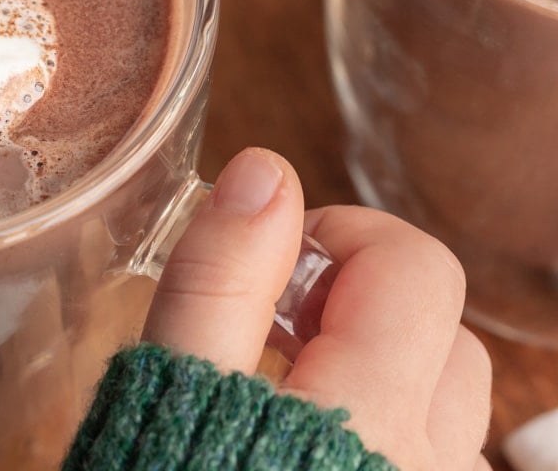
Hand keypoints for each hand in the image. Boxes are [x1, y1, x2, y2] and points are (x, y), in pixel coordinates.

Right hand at [144, 148, 490, 470]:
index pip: (411, 263)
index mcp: (370, 416)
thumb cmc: (165, 469)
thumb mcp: (171, 381)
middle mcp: (427, 464)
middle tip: (274, 328)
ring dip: (382, 369)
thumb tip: (264, 171)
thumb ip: (217, 280)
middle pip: (445, 327)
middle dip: (359, 302)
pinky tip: (320, 446)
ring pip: (446, 397)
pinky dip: (390, 427)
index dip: (337, 234)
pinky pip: (435, 453)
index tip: (268, 261)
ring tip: (294, 388)